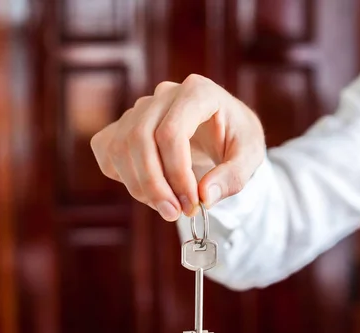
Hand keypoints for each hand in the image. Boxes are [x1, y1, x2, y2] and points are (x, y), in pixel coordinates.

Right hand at [90, 74, 264, 220]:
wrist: (224, 130)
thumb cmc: (237, 140)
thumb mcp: (251, 156)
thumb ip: (233, 176)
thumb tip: (205, 197)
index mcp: (198, 92)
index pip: (171, 132)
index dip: (177, 174)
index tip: (192, 204)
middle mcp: (165, 93)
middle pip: (140, 138)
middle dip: (154, 184)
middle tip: (174, 213)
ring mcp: (141, 107)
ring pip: (121, 147)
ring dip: (139, 186)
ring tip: (167, 207)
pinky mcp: (125, 124)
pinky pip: (107, 150)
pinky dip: (122, 176)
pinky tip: (150, 190)